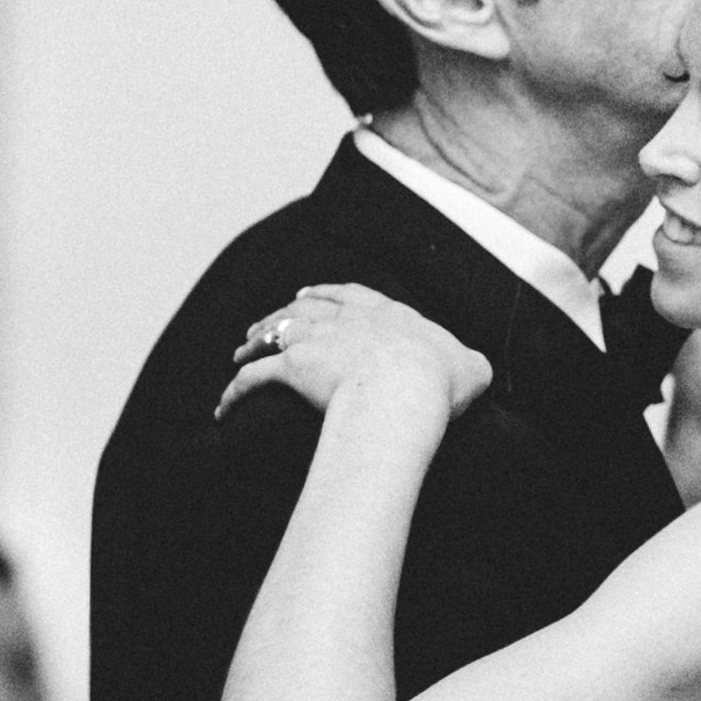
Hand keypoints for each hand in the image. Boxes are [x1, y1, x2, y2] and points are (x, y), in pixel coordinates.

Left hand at [218, 282, 490, 430]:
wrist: (404, 388)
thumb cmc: (439, 379)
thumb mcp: (471, 367)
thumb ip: (470, 364)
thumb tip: (479, 370)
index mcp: (386, 314)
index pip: (350, 295)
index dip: (328, 294)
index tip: (309, 294)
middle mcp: (345, 320)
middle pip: (303, 310)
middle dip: (283, 314)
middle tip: (265, 321)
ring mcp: (316, 341)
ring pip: (274, 334)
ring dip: (254, 341)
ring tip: (239, 351)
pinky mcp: (293, 369)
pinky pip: (254, 379)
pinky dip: (234, 391)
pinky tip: (221, 406)